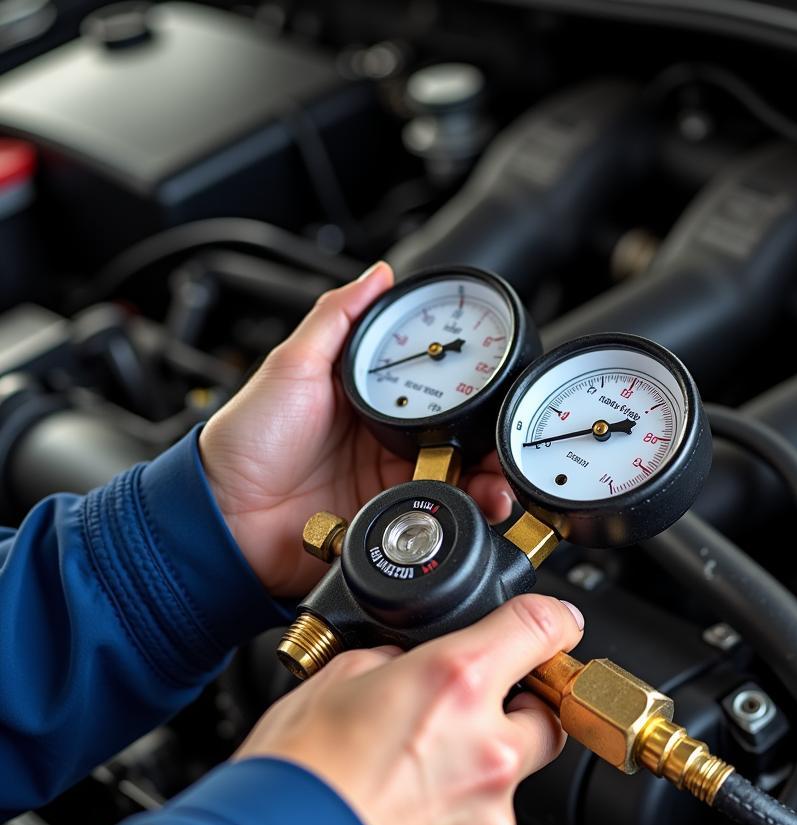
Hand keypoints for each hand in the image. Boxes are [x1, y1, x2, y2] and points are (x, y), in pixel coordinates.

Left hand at [200, 262, 514, 596]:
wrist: (228, 517)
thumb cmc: (248, 440)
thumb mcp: (292, 365)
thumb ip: (336, 319)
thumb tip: (379, 275)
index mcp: (371, 401)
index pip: (436, 387)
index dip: (472, 387)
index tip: (499, 383)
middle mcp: (388, 441)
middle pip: (460, 437)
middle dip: (492, 439)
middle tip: (508, 439)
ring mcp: (391, 481)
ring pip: (459, 478)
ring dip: (488, 479)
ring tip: (497, 478)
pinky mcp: (389, 517)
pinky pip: (437, 514)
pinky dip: (464, 513)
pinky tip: (474, 505)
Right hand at [235, 594, 583, 824]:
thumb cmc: (293, 780)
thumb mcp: (334, 680)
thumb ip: (392, 664)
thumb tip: (406, 667)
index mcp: (456, 682)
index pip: (542, 628)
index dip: (553, 622)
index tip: (555, 628)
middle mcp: (488, 749)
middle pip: (544, 719)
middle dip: (514, 716)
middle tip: (462, 723)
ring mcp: (489, 820)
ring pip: (506, 788)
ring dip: (471, 781)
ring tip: (405, 790)